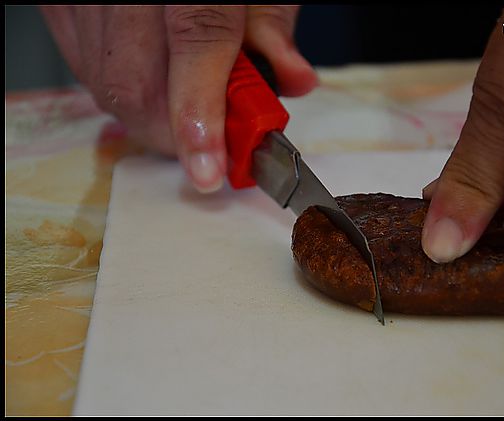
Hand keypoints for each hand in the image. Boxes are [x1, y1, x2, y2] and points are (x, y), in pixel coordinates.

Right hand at [41, 5, 317, 191]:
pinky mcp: (61, 10)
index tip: (209, 171)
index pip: (196, 44)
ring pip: (110, 90)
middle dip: (179, 134)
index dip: (202, 116)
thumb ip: (272, 27)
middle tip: (211, 141)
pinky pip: (91, 76)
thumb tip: (293, 81)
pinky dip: (129, 94)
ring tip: (184, 100)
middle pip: (138, 86)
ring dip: (155, 117)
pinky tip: (152, 77)